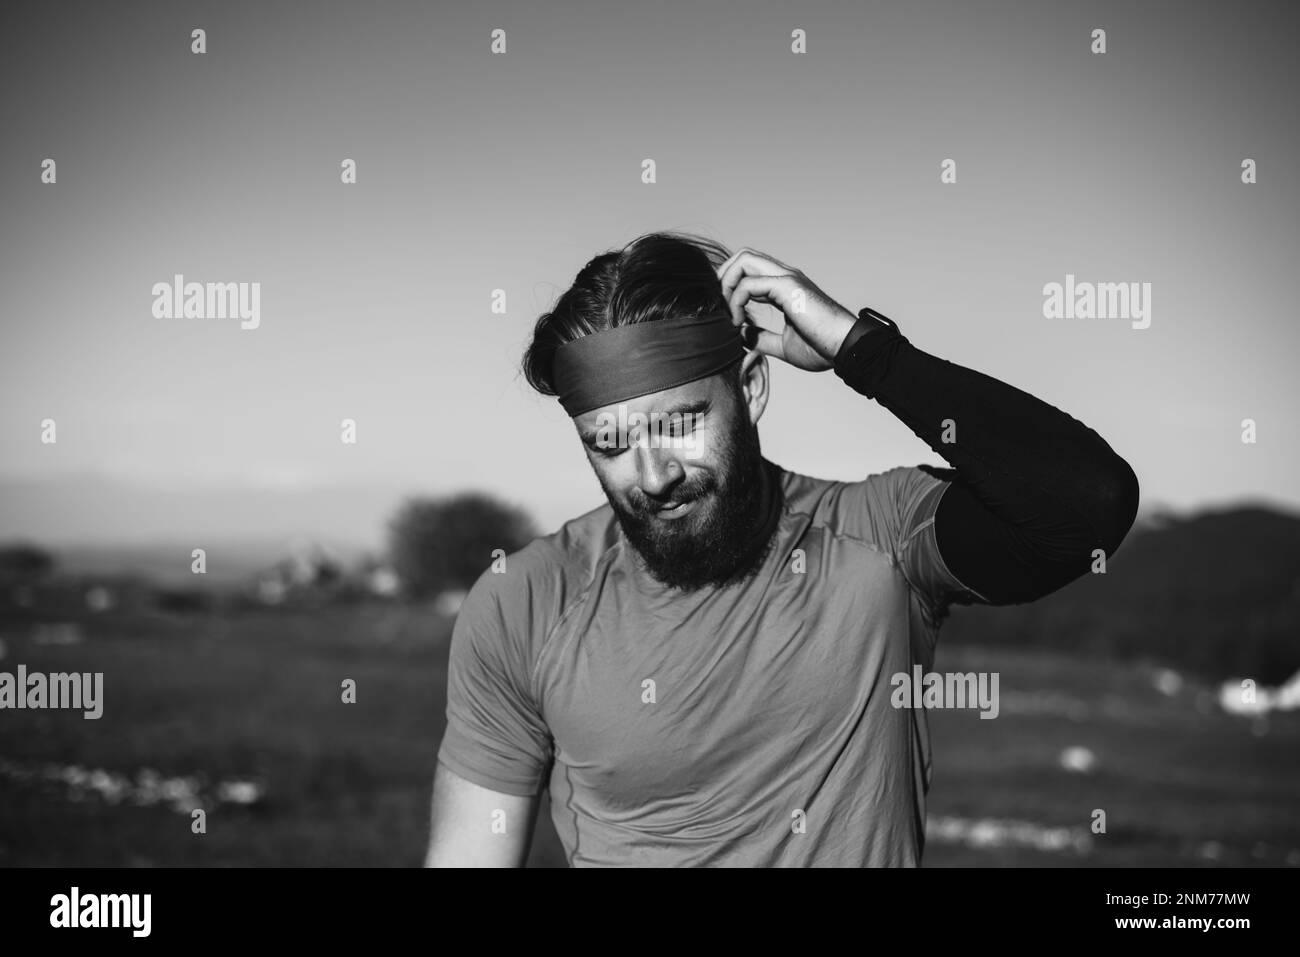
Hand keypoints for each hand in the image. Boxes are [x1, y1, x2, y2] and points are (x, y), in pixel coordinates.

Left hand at [716, 247, 858, 371]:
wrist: (846, 350)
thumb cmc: (823, 348)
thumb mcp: (783, 346)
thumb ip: (761, 338)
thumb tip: (740, 336)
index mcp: (785, 287)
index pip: (750, 270)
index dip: (731, 287)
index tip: (726, 314)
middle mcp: (786, 276)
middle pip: (743, 257)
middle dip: (723, 277)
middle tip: (719, 306)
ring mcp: (788, 278)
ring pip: (744, 260)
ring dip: (727, 284)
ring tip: (728, 313)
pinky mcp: (788, 286)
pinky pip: (749, 283)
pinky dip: (736, 300)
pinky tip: (737, 321)